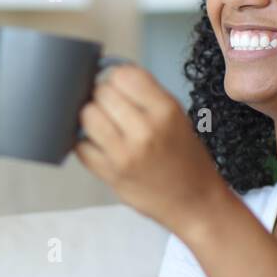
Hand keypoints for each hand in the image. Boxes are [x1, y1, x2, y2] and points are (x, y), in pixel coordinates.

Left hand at [73, 64, 228, 236]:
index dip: (117, 77)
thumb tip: (108, 74)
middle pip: (102, 92)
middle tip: (112, 108)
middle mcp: (145, 131)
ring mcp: (124, 154)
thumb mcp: (177, 117)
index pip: (124, 75)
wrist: (195, 202)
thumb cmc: (186, 158)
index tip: (119, 86)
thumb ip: (145, 95)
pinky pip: (81, 145)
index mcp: (166, 111)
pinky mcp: (109, 174)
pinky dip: (86, 142)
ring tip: (104, 124)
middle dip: (103, 96)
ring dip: (91, 116)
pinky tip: (99, 145)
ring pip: (86, 115)